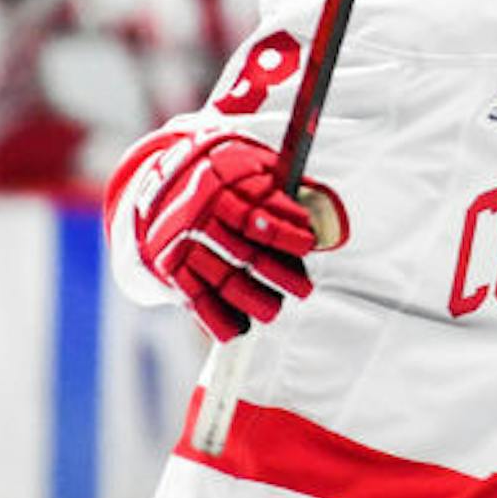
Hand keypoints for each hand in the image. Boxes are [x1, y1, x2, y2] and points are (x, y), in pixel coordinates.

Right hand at [135, 134, 327, 341]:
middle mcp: (198, 212)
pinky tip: (236, 330)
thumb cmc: (232, 178)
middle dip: (277, 274)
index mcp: (220, 182)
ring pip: (219, 278)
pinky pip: (192, 297)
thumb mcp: (257, 167)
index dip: (282, 233)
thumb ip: (289, 191)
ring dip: (250, 300)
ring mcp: (181, 241)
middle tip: (304, 289)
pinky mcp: (169, 266)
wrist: (170, 180)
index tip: (307, 244)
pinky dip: (214, 318)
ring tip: (272, 310)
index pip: (253, 214)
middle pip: (240, 252)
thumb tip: (326, 225)